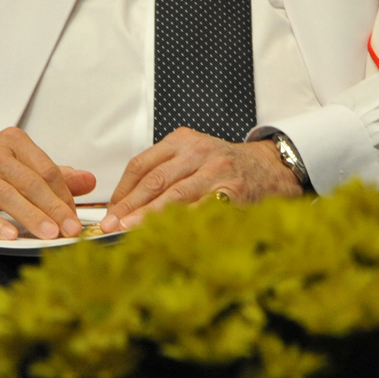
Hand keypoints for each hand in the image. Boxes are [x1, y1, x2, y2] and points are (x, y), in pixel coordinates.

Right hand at [0, 128, 96, 240]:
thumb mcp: (22, 167)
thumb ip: (55, 175)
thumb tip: (90, 181)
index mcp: (13, 142)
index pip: (45, 169)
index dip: (63, 195)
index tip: (75, 218)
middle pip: (29, 182)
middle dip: (53, 207)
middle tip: (70, 229)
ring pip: (6, 195)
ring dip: (30, 216)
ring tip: (49, 234)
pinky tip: (10, 235)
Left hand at [99, 128, 302, 232]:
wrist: (269, 169)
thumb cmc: (223, 168)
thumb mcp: (193, 158)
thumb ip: (164, 174)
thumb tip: (123, 208)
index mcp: (182, 141)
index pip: (142, 165)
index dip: (123, 191)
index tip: (109, 213)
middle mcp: (199, 151)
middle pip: (155, 180)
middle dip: (130, 206)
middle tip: (111, 226)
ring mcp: (217, 171)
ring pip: (176, 196)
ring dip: (149, 217)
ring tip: (130, 231)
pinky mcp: (234, 191)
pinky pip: (202, 210)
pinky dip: (182, 224)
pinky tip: (167, 236)